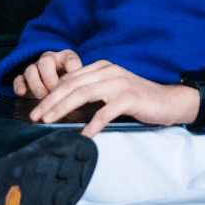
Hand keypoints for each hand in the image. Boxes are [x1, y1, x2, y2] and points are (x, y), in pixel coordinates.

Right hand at [12, 50, 82, 99]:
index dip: (73, 72)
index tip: (76, 84)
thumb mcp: (80, 82)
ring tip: (42, 96)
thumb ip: (81, 86)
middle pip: (46, 61)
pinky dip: (19, 85)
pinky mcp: (23, 78)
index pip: (71, 60)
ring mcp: (35, 67)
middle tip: (55, 92)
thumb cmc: (73, 85)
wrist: (54, 86)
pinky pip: (18, 78)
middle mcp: (50, 59)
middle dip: (50, 79)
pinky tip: (22, 93)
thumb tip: (86, 97)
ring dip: (36, 84)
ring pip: (31, 69)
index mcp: (67, 57)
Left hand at [27, 58, 200, 137]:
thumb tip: (65, 107)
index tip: (37, 108)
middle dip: (50, 101)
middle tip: (35, 116)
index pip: (69, 78)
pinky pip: (104, 113)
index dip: (51, 93)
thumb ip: (93, 92)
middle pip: (71, 84)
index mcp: (103, 68)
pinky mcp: (129, 98)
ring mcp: (120, 83)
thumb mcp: (113, 90)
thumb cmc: (139, 99)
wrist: (169, 101)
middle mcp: (109, 71)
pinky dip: (90, 125)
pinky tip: (81, 136)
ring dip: (62, 109)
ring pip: (82, 94)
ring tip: (48, 122)